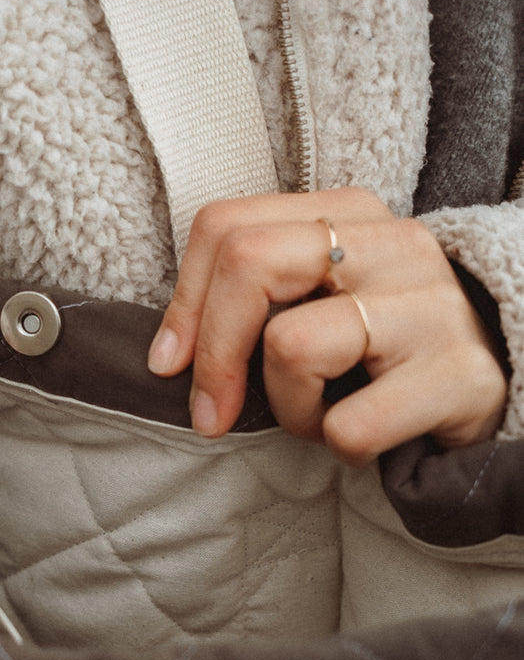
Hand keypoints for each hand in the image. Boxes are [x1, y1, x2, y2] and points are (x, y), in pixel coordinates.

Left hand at [146, 188, 507, 464]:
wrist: (499, 383)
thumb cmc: (384, 350)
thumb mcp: (319, 301)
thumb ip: (253, 298)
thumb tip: (167, 356)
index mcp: (350, 213)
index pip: (226, 225)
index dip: (184, 303)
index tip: (170, 364)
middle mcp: (395, 244)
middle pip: (249, 265)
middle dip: (213, 354)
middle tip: (212, 415)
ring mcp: (432, 306)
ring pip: (292, 346)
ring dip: (289, 408)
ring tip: (322, 416)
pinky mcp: (461, 375)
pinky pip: (350, 425)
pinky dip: (340, 447)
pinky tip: (369, 437)